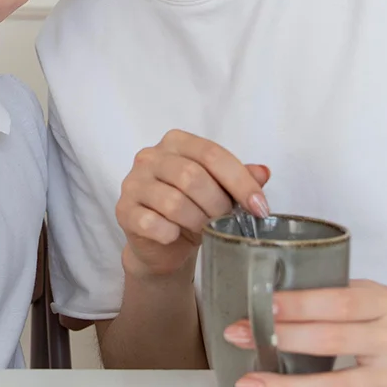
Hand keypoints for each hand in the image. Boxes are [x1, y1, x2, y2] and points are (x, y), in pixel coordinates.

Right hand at [116, 129, 270, 278]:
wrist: (163, 244)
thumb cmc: (193, 210)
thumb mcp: (220, 191)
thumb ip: (240, 179)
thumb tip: (263, 172)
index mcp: (176, 142)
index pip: (212, 154)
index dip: (241, 182)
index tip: (260, 208)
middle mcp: (150, 156)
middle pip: (192, 176)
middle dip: (218, 205)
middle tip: (227, 223)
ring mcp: (133, 183)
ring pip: (174, 202)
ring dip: (197, 222)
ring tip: (205, 230)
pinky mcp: (123, 210)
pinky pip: (152, 223)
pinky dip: (171, 233)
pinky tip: (176, 236)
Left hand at [222, 279, 386, 386]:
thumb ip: (351, 298)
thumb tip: (288, 296)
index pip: (336, 300)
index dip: (296, 303)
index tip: (259, 303)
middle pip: (330, 340)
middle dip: (278, 339)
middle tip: (236, 336)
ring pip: (339, 385)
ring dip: (290, 386)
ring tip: (252, 383)